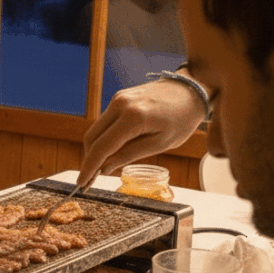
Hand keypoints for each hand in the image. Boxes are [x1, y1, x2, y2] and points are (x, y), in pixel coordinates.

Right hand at [78, 75, 206, 184]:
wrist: (191, 89)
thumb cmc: (182, 118)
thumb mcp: (160, 143)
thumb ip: (129, 155)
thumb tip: (105, 168)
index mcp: (133, 117)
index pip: (102, 147)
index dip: (89, 167)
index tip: (82, 183)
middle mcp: (120, 105)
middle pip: (92, 137)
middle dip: (89, 160)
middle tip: (90, 179)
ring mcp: (118, 99)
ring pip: (96, 130)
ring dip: (95, 149)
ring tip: (101, 168)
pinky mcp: (119, 98)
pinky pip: (104, 122)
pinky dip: (104, 138)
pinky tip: (111, 151)